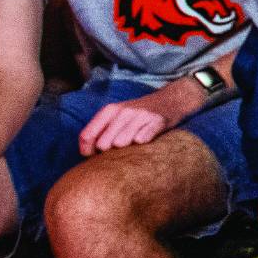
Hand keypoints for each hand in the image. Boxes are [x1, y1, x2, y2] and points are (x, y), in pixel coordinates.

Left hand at [77, 78, 204, 153]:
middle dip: (108, 153)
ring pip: (121, 143)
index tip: (95, 157)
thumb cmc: (138, 114)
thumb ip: (100, 131)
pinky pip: (142, 140)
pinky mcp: (156, 121)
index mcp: (109, 110)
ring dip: (126, 151)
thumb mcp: (117, 116)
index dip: (88, 151)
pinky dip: (142, 145)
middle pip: (103, 144)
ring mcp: (140, 115)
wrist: (170, 100)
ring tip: (132, 147)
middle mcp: (122, 111)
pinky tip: (145, 142)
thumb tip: (87, 154)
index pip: (87, 136)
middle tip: (119, 152)